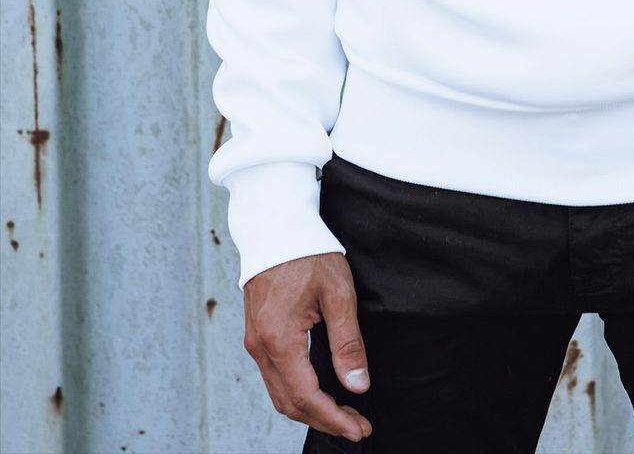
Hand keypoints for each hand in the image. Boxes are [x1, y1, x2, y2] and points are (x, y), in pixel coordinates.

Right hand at [243, 251, 372, 442]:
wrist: (275, 224)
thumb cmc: (309, 252)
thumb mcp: (338, 293)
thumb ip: (348, 343)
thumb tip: (358, 386)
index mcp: (279, 338)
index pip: (307, 396)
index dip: (334, 418)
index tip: (360, 428)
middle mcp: (259, 347)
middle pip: (290, 403)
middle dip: (325, 419)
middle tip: (358, 426)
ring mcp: (254, 342)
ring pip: (279, 394)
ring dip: (311, 410)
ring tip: (344, 414)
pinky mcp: (256, 335)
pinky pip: (274, 377)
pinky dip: (297, 393)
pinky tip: (320, 392)